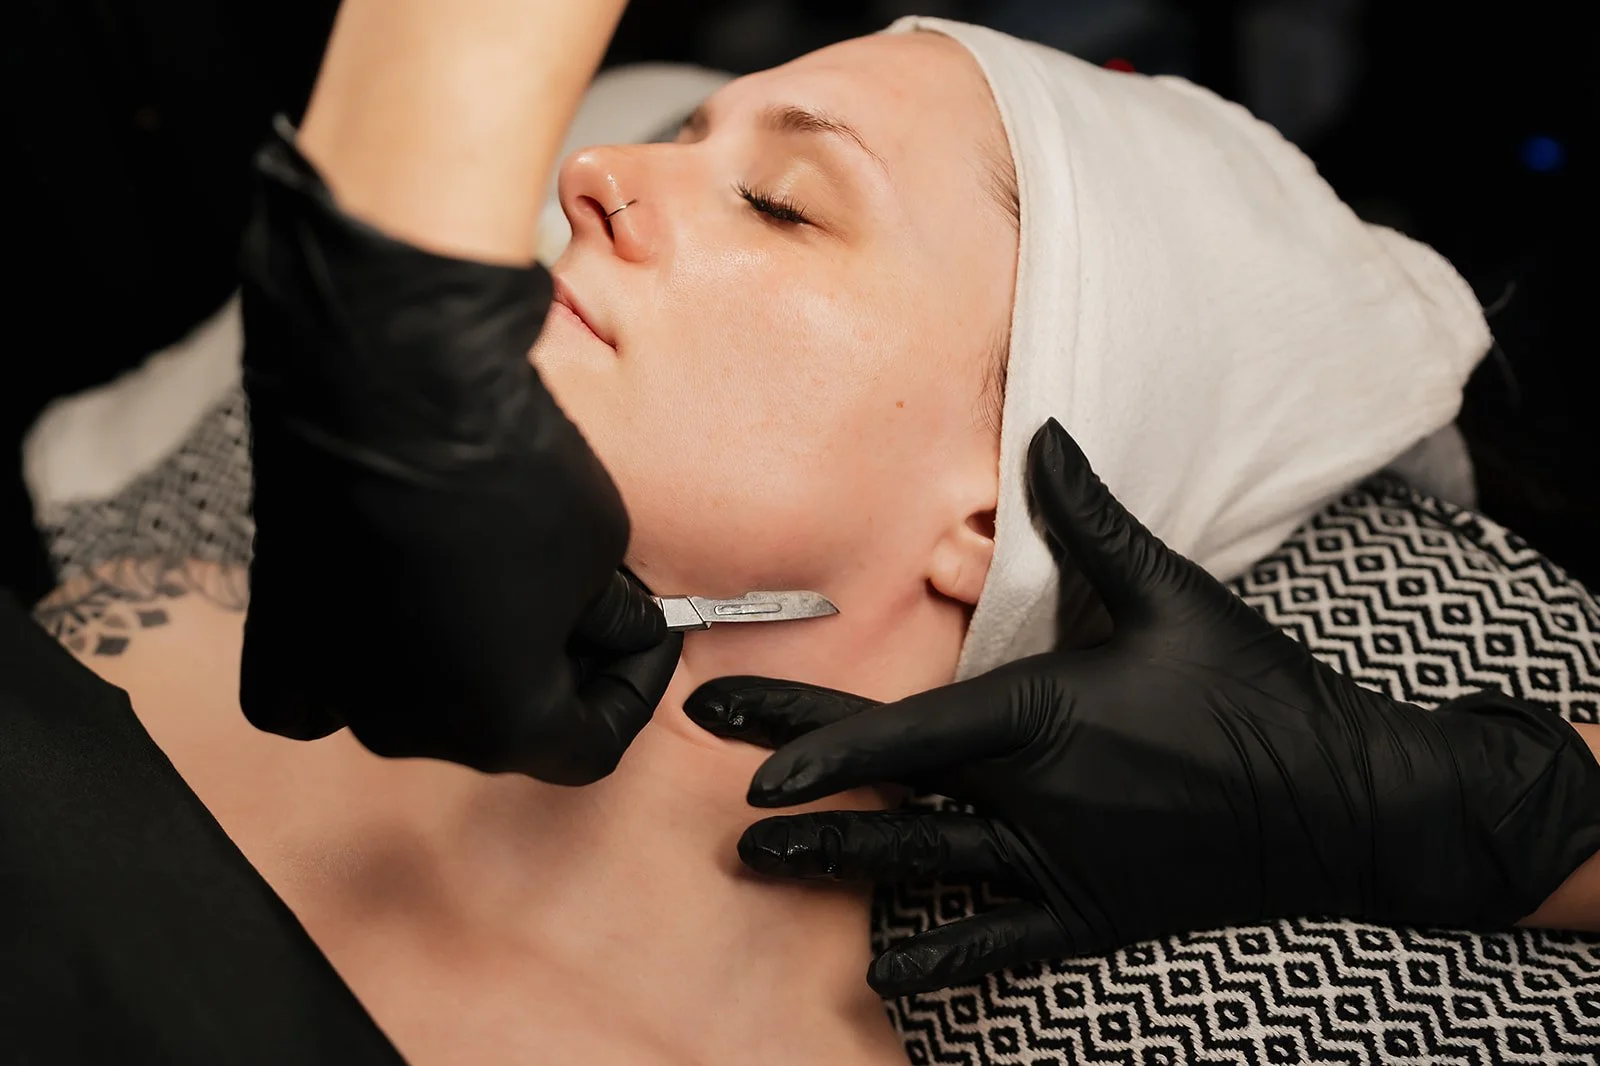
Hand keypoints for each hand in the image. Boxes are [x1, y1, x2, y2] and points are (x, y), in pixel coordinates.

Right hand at [238, 129, 678, 784]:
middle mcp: (406, 729)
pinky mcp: (283, 633)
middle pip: (503, 726)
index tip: (646, 642)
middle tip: (592, 610)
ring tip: (513, 585)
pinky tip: (404, 617)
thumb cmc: (500, 469)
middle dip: (558, 672)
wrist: (384, 385)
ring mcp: (335, 684)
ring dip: (476, 659)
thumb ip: (611, 617)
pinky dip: (373, 659)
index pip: (590, 742)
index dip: (633, 689)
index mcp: (498, 728)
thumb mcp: (602, 550)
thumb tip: (614, 624)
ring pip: (425, 701)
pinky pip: (329, 682)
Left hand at [685, 419, 1599, 994]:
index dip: (816, 743)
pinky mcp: (1091, 911)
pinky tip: (881, 969)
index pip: (905, 733)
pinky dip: (940, 954)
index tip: (741, 749)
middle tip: (724, 805)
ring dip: (840, 870)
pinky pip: (1000, 941)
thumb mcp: (1170, 593)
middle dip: (802, 798)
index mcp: (1042, 714)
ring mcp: (1060, 864)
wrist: (1343, 801)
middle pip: (893, 797)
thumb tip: (1046, 433)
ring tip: (763, 868)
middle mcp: (1035, 797)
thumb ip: (1090, 519)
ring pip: (926, 869)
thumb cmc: (1249, 690)